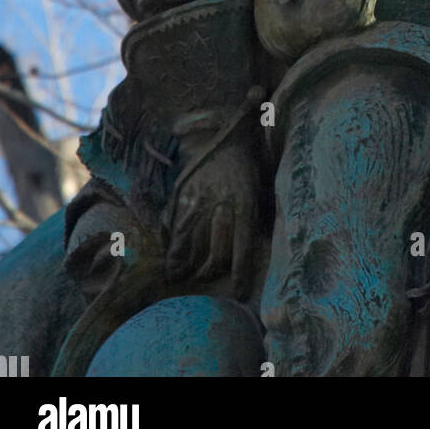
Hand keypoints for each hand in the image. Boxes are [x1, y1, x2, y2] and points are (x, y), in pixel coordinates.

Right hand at [163, 137, 258, 298]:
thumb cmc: (245, 166)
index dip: (240, 275)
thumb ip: (251, 218)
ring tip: (184, 275)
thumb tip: (247, 249)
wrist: (221, 135)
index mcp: (246, 206)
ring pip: (193, 247)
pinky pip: (177, 232)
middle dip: (212, 272)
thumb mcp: (257, 190)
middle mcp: (223, 208)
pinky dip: (174, 250)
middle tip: (208, 277)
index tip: (237, 293)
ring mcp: (201, 204)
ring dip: (190, 266)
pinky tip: (172, 262)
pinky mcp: (184, 199)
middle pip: (217, 253)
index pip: (243, 249)